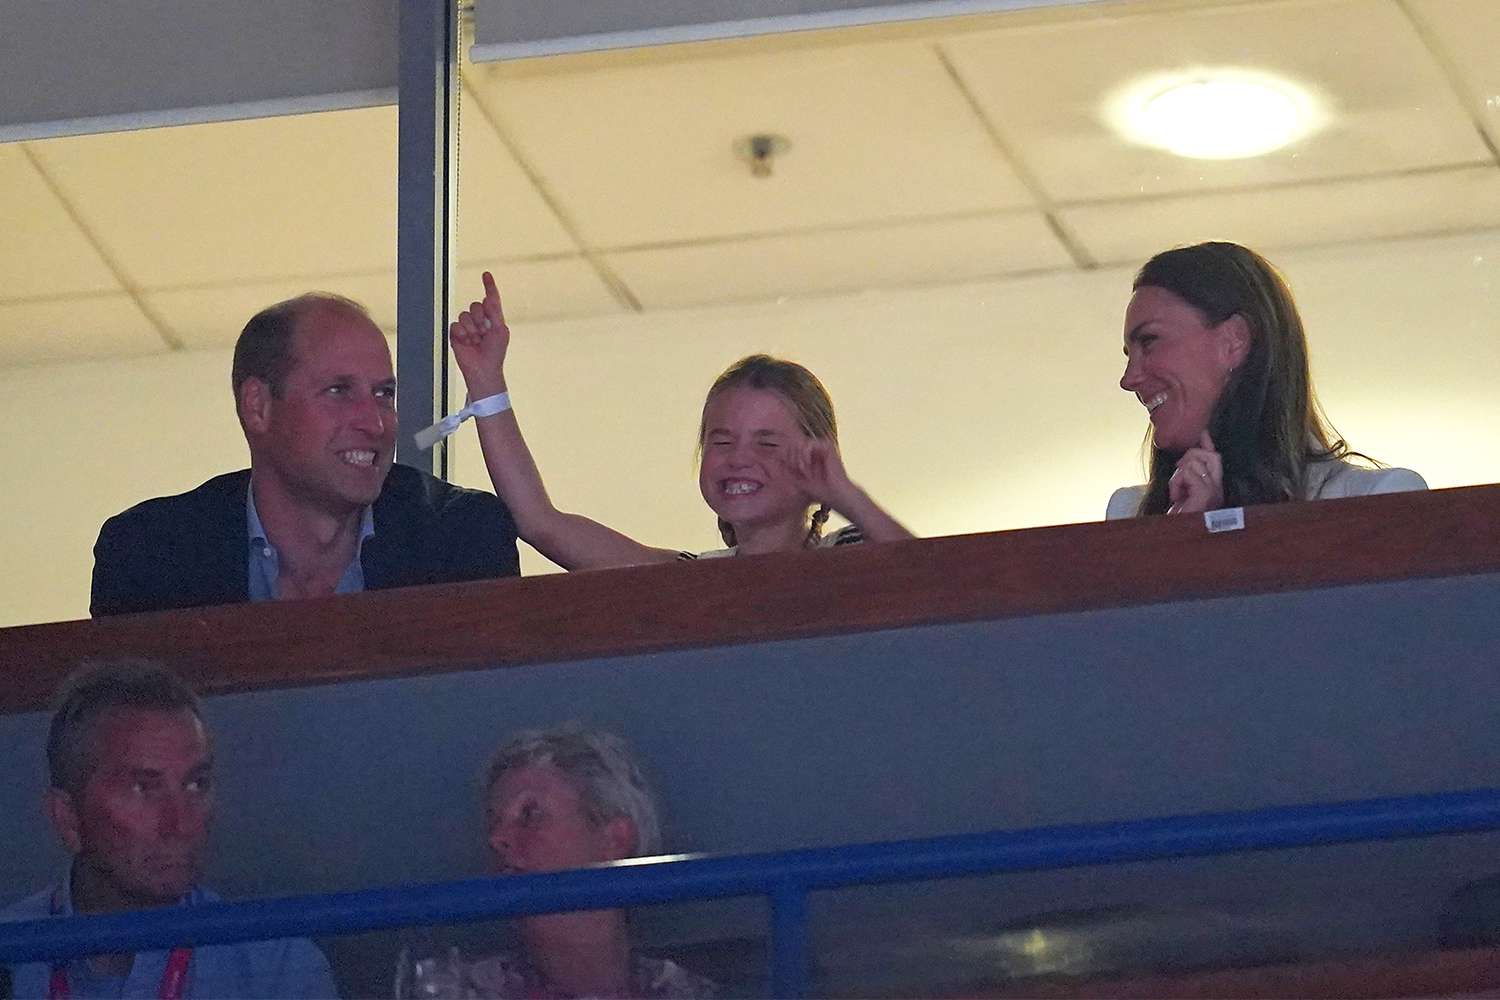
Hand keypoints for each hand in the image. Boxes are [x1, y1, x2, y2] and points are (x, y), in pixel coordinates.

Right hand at [448, 271, 509, 392]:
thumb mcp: (500, 331)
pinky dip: (461, 334)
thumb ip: (495, 313)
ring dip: (471, 329)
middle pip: (474, 305)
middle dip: (480, 319)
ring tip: (475, 341)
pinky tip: (466, 343)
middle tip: (484, 334)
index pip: (490, 298)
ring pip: (464, 315)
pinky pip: (455, 325)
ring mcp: (467, 326)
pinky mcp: (455, 333)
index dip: (489, 286)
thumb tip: (488, 298)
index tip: (486, 274)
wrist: (482, 368)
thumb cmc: (495, 353)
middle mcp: (479, 319)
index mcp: (492, 317)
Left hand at [786, 438, 856, 510]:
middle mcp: (813, 448)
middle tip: (796, 472)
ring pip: (798, 443)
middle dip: (790, 459)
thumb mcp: (797, 479)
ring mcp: (820, 446)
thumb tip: (775, 461)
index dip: (784, 458)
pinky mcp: (827, 446)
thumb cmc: (817, 490)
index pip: (788, 448)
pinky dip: (804, 456)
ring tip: (802, 471)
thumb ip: (787, 470)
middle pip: (792, 444)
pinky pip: (809, 444)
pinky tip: (806, 467)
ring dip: (797, 458)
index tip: (787, 471)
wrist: (835, 495)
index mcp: (806, 455)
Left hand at [1168, 430, 1223, 513]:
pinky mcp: (1205, 495)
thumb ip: (1186, 474)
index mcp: (1214, 487)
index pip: (1215, 458)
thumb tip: (1187, 456)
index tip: (1202, 432)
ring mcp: (1214, 493)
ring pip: (1195, 462)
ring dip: (1178, 475)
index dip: (1208, 443)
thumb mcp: (1181, 491)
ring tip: (1176, 492)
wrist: (1173, 536)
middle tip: (1179, 472)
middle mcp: (1218, 489)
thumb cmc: (1177, 517)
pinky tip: (1176, 496)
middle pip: (1211, 455)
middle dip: (1191, 456)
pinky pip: (1189, 473)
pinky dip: (1176, 482)